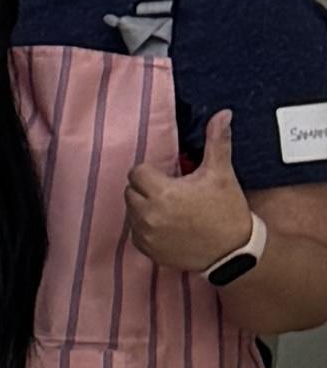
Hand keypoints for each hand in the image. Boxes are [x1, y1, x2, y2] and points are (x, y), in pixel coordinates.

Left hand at [128, 106, 251, 274]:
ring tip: (171, 210)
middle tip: (172, 194)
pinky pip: (135, 232)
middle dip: (147, 189)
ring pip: (131, 211)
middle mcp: (148, 214)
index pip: (137, 172)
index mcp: (162, 192)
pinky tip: (168, 227)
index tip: (171, 179)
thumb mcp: (221, 175)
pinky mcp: (148, 250)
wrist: (235, 253)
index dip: (153, 173)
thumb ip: (217, 142)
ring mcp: (146, 234)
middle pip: (131, 190)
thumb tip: (223, 114)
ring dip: (145, 207)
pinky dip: (146, 228)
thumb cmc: (227, 212)